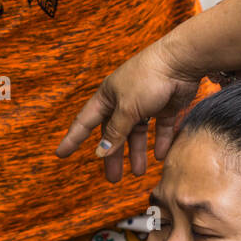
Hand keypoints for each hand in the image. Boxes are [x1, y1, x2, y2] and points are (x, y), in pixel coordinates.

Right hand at [57, 40, 200, 180]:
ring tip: (138, 172)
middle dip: (112, 154)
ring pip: (137, 133)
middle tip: (112, 178)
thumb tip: (100, 152)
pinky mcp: (165, 105)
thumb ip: (115, 131)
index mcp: (107, 96)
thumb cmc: (148, 79)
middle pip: (114, 132)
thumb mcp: (127, 108)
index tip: (61, 153)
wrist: (180, 62)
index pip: (85, 121)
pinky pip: (159, 128)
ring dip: (137, 152)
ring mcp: (145, 103)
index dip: (73, 138)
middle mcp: (124, 100)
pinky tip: (160, 156)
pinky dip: (159, 142)